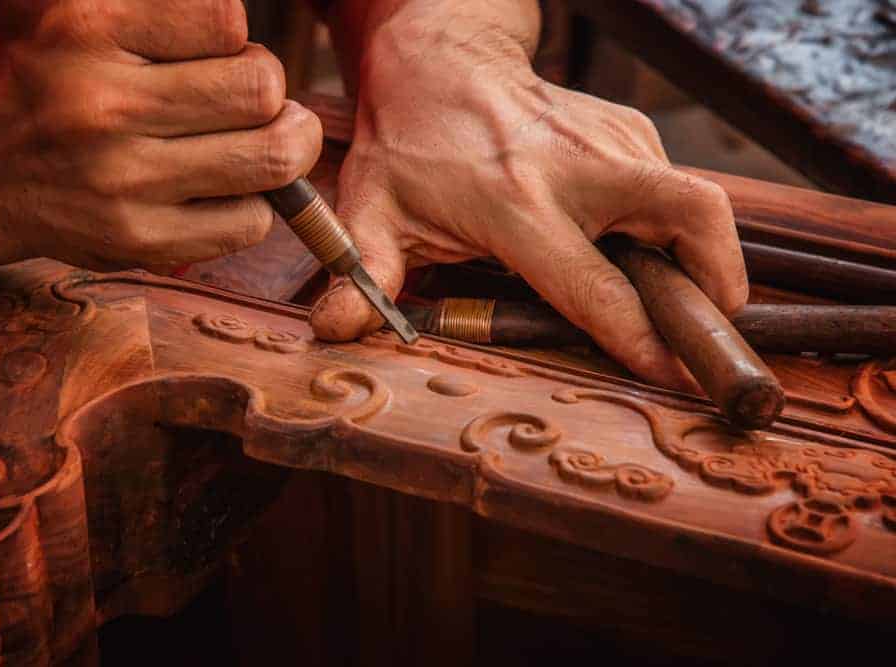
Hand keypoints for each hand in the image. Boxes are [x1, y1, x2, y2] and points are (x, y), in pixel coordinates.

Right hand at [0, 0, 321, 273]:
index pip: (226, 20)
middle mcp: (102, 106)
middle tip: (249, 100)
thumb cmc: (48, 77)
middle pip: (261, 91)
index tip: (219, 53)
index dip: (237, 39)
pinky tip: (226, 188)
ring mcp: (123, 182)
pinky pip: (250, 223)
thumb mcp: (77, 5)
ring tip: (262, 138)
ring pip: (271, 160)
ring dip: (283, 146)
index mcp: (87, 28)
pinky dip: (254, 203)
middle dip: (269, 91)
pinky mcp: (139, 241)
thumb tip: (237, 25)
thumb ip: (158, 4)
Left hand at [310, 12, 747, 388]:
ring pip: (697, 200)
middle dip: (719, 281)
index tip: (672, 378)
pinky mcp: (626, 127)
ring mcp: (610, 140)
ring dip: (704, 256)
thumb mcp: (370, 211)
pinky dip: (673, 226)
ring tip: (683, 300)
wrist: (437, 61)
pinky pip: (671, 184)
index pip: (597, 286)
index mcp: (516, 205)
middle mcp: (577, 169)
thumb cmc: (405, 144)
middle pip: (692, 217)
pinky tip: (638, 249)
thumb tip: (336, 328)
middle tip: (708, 330)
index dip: (641, 340)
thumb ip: (364, 275)